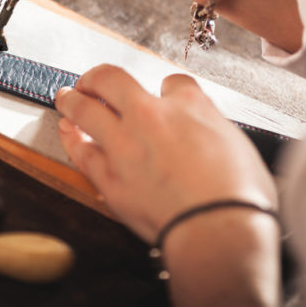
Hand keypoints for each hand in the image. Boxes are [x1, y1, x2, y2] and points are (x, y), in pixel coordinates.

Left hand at [54, 64, 276, 243]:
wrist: (219, 229)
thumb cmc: (239, 196)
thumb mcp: (239, 145)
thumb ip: (212, 128)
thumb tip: (204, 127)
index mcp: (190, 106)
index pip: (173, 83)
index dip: (167, 89)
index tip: (164, 95)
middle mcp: (151, 116)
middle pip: (112, 79)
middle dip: (98, 77)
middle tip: (92, 81)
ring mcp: (124, 144)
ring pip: (84, 108)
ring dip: (72, 99)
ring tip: (66, 96)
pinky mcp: (108, 175)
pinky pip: (79, 149)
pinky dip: (69, 136)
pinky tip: (66, 129)